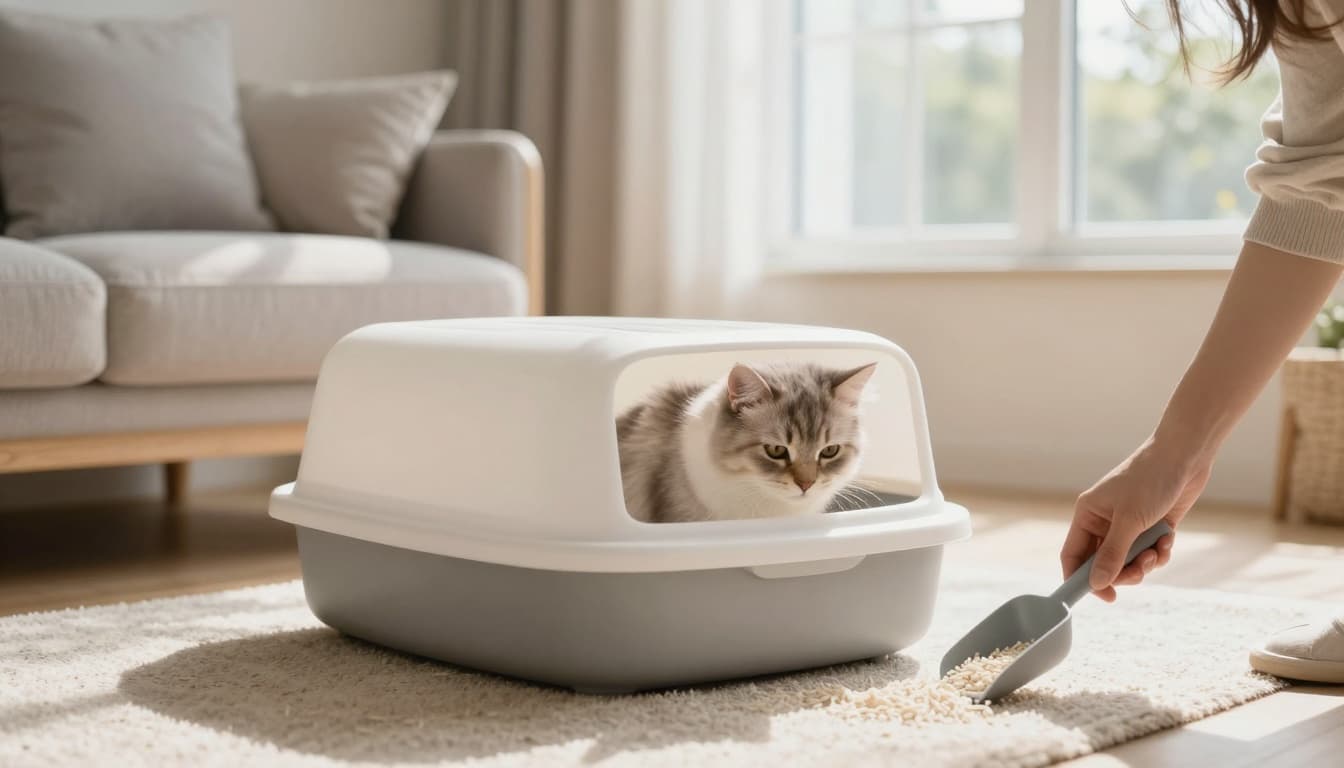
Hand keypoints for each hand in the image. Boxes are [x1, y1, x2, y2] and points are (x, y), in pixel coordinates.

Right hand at [1062, 437, 1209, 601]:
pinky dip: (1159, 552)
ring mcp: (1128, 525)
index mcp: (1088, 515)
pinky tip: (1168, 538)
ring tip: (1157, 551)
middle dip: (1123, 572)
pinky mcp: (1151, 528)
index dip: (1081, 580)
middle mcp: (1104, 522)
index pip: (1073, 555)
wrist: (1184, 456)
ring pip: (1129, 562)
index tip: (1103, 596)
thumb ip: (1112, 555)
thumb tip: (1095, 585)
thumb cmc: (1149, 481)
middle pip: (1103, 564)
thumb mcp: (1129, 521)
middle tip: (1139, 572)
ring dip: (1144, 563)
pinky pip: (1149, 553)